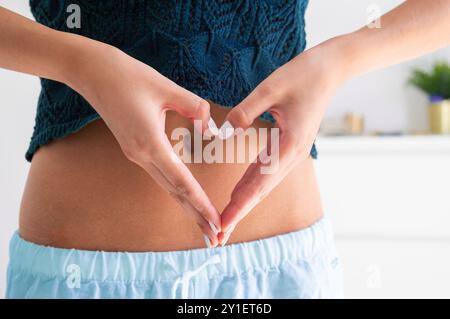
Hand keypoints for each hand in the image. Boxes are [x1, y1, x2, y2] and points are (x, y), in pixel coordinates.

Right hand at [67, 44, 220, 246]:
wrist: (93, 73)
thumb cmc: (129, 76)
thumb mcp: (167, 88)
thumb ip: (195, 109)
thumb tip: (210, 129)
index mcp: (150, 143)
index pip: (182, 181)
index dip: (200, 203)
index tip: (215, 222)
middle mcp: (142, 155)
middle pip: (175, 192)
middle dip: (196, 215)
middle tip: (216, 238)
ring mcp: (136, 154)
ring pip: (167, 186)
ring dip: (187, 205)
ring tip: (205, 224)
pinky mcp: (135, 149)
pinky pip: (161, 174)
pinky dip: (177, 188)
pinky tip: (187, 196)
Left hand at [218, 46, 342, 244]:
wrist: (329, 70)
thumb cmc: (302, 75)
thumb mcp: (270, 87)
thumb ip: (245, 110)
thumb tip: (223, 132)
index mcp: (290, 144)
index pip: (260, 182)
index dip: (240, 205)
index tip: (224, 223)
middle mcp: (293, 154)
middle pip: (261, 190)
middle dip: (239, 212)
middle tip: (219, 234)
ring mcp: (292, 152)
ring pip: (264, 184)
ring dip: (245, 202)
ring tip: (226, 219)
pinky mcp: (288, 146)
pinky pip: (266, 170)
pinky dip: (251, 186)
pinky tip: (239, 194)